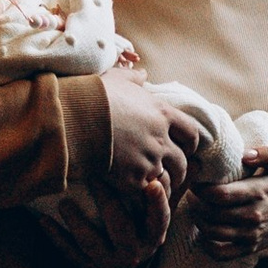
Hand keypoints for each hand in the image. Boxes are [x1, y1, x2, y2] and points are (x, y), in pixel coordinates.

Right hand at [100, 69, 197, 250]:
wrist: (75, 119)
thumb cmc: (94, 96)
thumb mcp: (117, 79)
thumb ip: (134, 78)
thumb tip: (143, 73)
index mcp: (162, 114)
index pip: (191, 132)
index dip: (190, 142)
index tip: (186, 148)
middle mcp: (160, 139)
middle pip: (182, 161)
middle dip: (180, 169)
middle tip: (172, 173)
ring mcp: (149, 161)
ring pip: (166, 180)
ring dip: (162, 184)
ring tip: (153, 187)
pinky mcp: (133, 179)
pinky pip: (146, 192)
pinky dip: (142, 193)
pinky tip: (134, 192)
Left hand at [188, 146, 267, 267]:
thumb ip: (265, 154)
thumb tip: (245, 154)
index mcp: (257, 193)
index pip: (220, 195)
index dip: (200, 189)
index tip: (195, 182)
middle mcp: (253, 216)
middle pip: (212, 213)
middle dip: (195, 203)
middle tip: (191, 193)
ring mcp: (251, 235)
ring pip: (213, 232)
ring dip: (198, 220)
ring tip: (196, 208)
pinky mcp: (249, 248)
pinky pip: (221, 253)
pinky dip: (207, 245)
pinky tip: (205, 231)